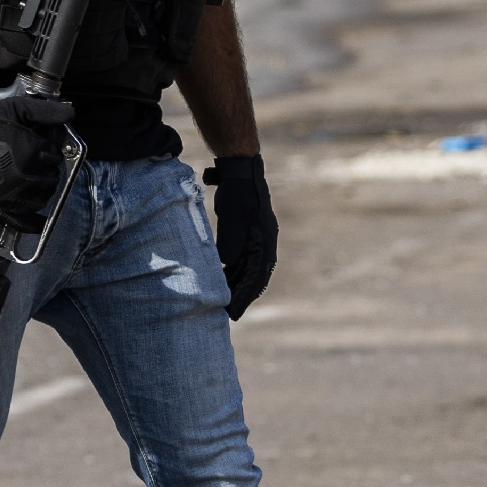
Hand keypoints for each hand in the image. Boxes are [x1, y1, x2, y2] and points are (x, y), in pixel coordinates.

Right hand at [0, 90, 74, 225]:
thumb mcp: (19, 108)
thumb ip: (46, 111)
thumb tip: (69, 114)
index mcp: (32, 152)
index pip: (55, 157)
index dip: (50, 151)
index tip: (43, 148)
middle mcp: (24, 175)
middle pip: (51, 179)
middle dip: (48, 171)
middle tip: (39, 164)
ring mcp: (10, 192)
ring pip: (41, 198)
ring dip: (43, 191)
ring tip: (36, 182)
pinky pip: (20, 221)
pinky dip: (32, 224)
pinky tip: (40, 222)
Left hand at [204, 156, 277, 318]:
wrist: (239, 172)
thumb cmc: (238, 193)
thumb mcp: (233, 217)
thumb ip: (231, 240)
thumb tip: (227, 263)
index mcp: (265, 242)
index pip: (257, 277)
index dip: (246, 296)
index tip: (234, 313)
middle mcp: (263, 244)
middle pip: (253, 277)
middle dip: (241, 296)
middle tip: (226, 315)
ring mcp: (255, 240)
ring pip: (246, 270)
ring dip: (236, 286)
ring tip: (222, 302)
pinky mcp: (245, 235)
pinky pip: (241, 260)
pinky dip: (232, 272)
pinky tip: (220, 280)